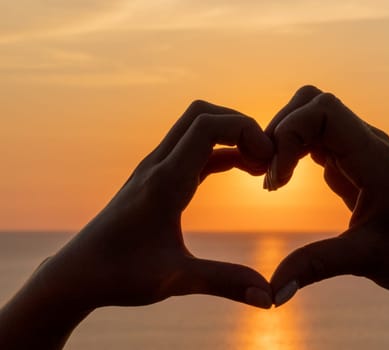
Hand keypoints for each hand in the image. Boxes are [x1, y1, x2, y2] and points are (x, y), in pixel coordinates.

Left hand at [0, 100, 273, 348]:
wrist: (78, 273)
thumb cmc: (120, 275)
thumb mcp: (176, 279)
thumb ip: (225, 282)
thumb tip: (269, 297)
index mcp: (165, 181)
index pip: (207, 125)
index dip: (244, 130)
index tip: (268, 158)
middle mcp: (159, 165)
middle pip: (202, 114)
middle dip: (240, 125)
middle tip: (266, 156)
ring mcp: (156, 169)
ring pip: (197, 128)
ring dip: (230, 137)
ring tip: (259, 165)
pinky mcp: (157, 178)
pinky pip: (194, 150)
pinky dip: (221, 151)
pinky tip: (240, 170)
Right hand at [267, 85, 388, 299]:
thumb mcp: (364, 259)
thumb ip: (315, 267)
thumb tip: (272, 294)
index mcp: (375, 157)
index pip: (324, 110)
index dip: (289, 134)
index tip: (277, 181)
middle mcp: (367, 143)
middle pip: (312, 103)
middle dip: (280, 132)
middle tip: (268, 176)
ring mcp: (360, 150)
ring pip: (312, 117)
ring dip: (285, 141)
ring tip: (274, 182)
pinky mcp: (353, 162)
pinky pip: (316, 139)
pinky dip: (293, 152)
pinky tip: (285, 183)